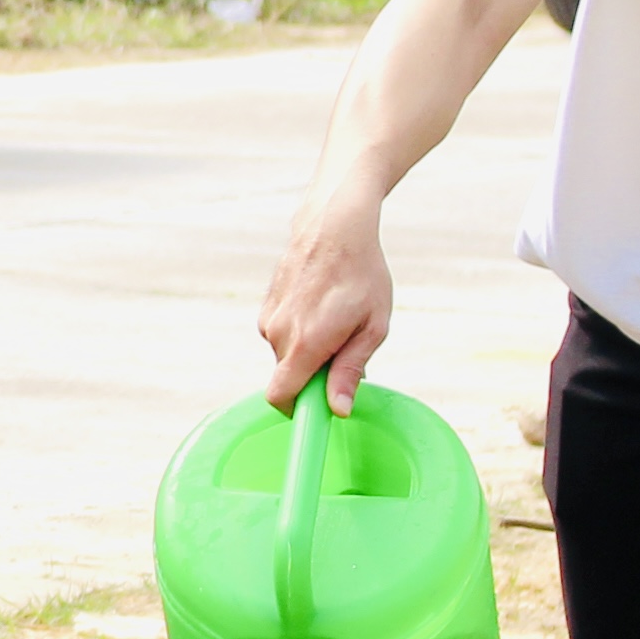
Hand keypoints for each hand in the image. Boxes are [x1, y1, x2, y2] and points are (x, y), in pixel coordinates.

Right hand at [256, 192, 392, 412]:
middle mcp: (279, 334)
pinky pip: (283, 333)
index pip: (280, 396)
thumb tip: (338, 410)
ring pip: (287, 354)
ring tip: (338, 317)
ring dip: (310, 349)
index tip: (318, 412)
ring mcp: (269, 318)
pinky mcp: (267, 305)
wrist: (334, 226)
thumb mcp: (372, 327)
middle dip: (315, 374)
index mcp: (306, 344)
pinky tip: (322, 304)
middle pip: (290, 376)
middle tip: (348, 346)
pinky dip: (301, 330)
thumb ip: (350, 371)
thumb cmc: (362, 275)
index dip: (296, 412)